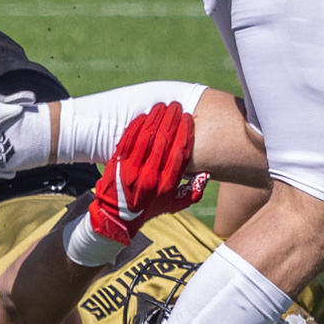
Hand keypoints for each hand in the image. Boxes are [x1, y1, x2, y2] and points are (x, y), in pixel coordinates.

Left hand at [87, 102, 207, 245]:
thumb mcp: (174, 205)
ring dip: (156, 118)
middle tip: (177, 107)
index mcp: (167, 185)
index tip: (189, 119)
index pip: (181, 153)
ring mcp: (132, 169)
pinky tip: (145, 115)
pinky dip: (137, 125)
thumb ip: (193, 192)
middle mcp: (150, 176)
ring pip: (146, 136)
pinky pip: (129, 138)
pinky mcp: (118, 163)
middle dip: (172, 120)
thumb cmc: (149, 208)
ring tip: (163, 106)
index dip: (186, 132)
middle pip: (164, 140)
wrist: (117, 217)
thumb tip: (206, 174)